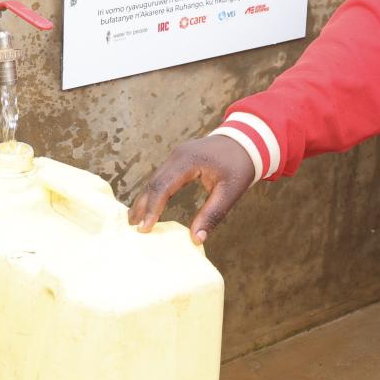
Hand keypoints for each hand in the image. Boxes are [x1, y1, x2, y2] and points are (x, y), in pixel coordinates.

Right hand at [127, 135, 254, 244]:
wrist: (246, 139)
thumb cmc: (240, 164)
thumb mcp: (230, 191)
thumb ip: (213, 214)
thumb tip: (196, 239)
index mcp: (189, 161)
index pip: (163, 186)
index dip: (152, 209)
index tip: (145, 228)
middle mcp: (177, 156)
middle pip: (154, 183)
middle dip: (142, 206)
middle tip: (133, 228)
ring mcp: (176, 156)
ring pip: (155, 179)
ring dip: (145, 199)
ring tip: (134, 221)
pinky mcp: (178, 159)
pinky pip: (161, 177)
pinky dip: (153, 192)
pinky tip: (148, 206)